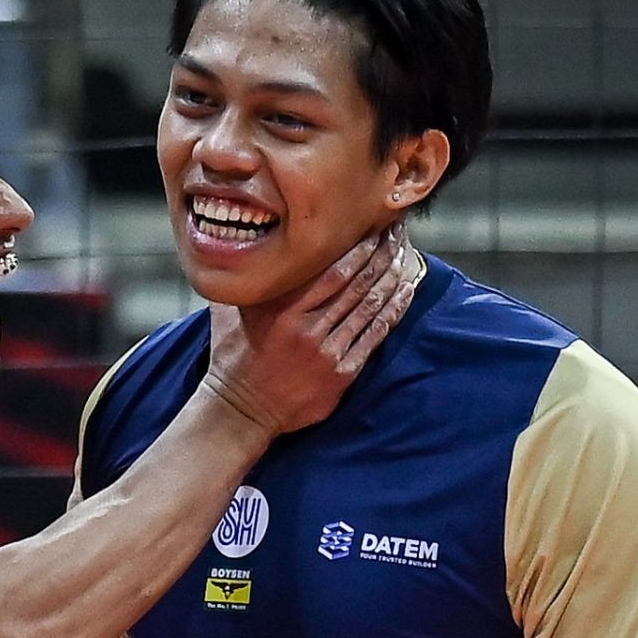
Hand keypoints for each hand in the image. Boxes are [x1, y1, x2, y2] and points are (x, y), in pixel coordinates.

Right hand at [203, 223, 417, 433]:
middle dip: (380, 255)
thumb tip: (243, 250)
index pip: (332, 272)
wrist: (241, 409)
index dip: (358, 249)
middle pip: (357, 285)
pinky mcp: (341, 373)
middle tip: (396, 233)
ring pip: (369, 307)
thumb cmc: (233, 357)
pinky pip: (374, 337)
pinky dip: (392, 312)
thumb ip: (245, 284)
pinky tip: (406, 292)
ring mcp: (328, 352)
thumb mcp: (231, 314)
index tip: (373, 228)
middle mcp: (309, 328)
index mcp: (283, 310)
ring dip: (391, 278)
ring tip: (404, 255)